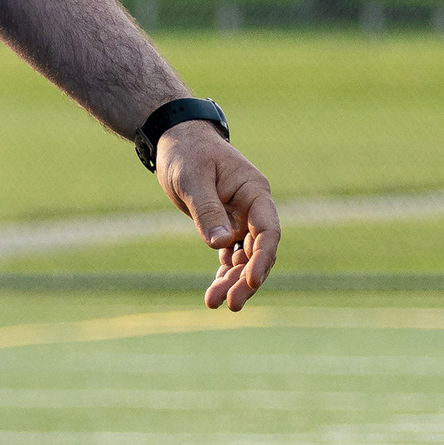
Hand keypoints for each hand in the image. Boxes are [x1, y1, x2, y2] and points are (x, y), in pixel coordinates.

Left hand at [156, 121, 279, 311]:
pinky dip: (223, 274)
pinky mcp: (223, 227)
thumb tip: (221, 245)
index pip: (268, 230)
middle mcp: (252, 209)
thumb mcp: (193, 179)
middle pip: (257, 251)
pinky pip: (228, 256)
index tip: (251, 280)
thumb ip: (208, 211)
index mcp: (254, 192)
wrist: (175, 140)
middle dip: (246, 279)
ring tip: (213, 303)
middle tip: (230, 304)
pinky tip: (213, 295)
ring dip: (232, 281)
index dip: (263, 257)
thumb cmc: (187, 152)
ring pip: (243, 258)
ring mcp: (239, 220)